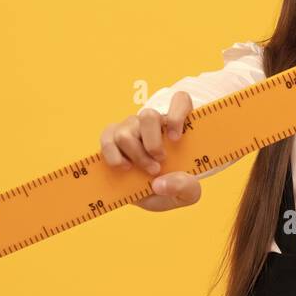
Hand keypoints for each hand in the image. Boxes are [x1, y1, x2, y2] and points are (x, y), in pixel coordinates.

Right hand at [99, 90, 202, 211]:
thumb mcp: (188, 192)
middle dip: (152, 143)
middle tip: (159, 162)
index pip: (180, 100)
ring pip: (126, 132)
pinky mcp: (112, 137)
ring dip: (135, 155)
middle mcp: (153, 122)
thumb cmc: (173, 185)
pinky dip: (113, 156)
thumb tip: (159, 184)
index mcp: (177, 126)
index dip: (178, 114)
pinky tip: (124, 168)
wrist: (152, 194)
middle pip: (148, 115)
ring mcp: (131, 127)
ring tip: (146, 171)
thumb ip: (184, 187)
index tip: (176, 138)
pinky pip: (108, 139)